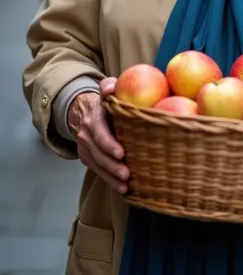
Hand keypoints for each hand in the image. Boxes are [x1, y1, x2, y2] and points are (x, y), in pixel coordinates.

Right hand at [67, 78, 128, 193]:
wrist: (83, 112)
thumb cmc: (104, 102)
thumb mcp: (106, 89)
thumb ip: (109, 86)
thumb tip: (110, 88)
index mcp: (93, 119)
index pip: (99, 133)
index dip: (109, 144)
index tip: (122, 153)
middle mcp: (86, 136)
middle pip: (98, 154)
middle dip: (112, 166)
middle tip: (127, 174)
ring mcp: (86, 149)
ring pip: (97, 166)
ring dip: (111, 177)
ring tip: (125, 186)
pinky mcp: (88, 158)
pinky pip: (98, 171)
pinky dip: (109, 180)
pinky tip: (122, 188)